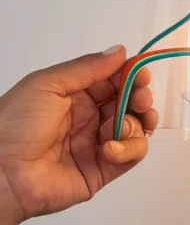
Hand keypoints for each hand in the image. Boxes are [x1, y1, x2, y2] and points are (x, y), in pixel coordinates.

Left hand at [0, 45, 156, 224]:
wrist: (1, 173)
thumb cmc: (15, 124)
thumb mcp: (47, 85)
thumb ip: (87, 68)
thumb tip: (120, 51)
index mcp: (75, 95)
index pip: (114, 80)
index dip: (131, 76)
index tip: (141, 75)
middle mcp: (90, 118)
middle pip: (130, 103)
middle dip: (141, 99)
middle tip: (140, 101)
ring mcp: (98, 143)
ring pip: (136, 129)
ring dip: (136, 125)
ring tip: (120, 129)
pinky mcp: (105, 169)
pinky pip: (132, 155)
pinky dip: (128, 149)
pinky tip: (109, 149)